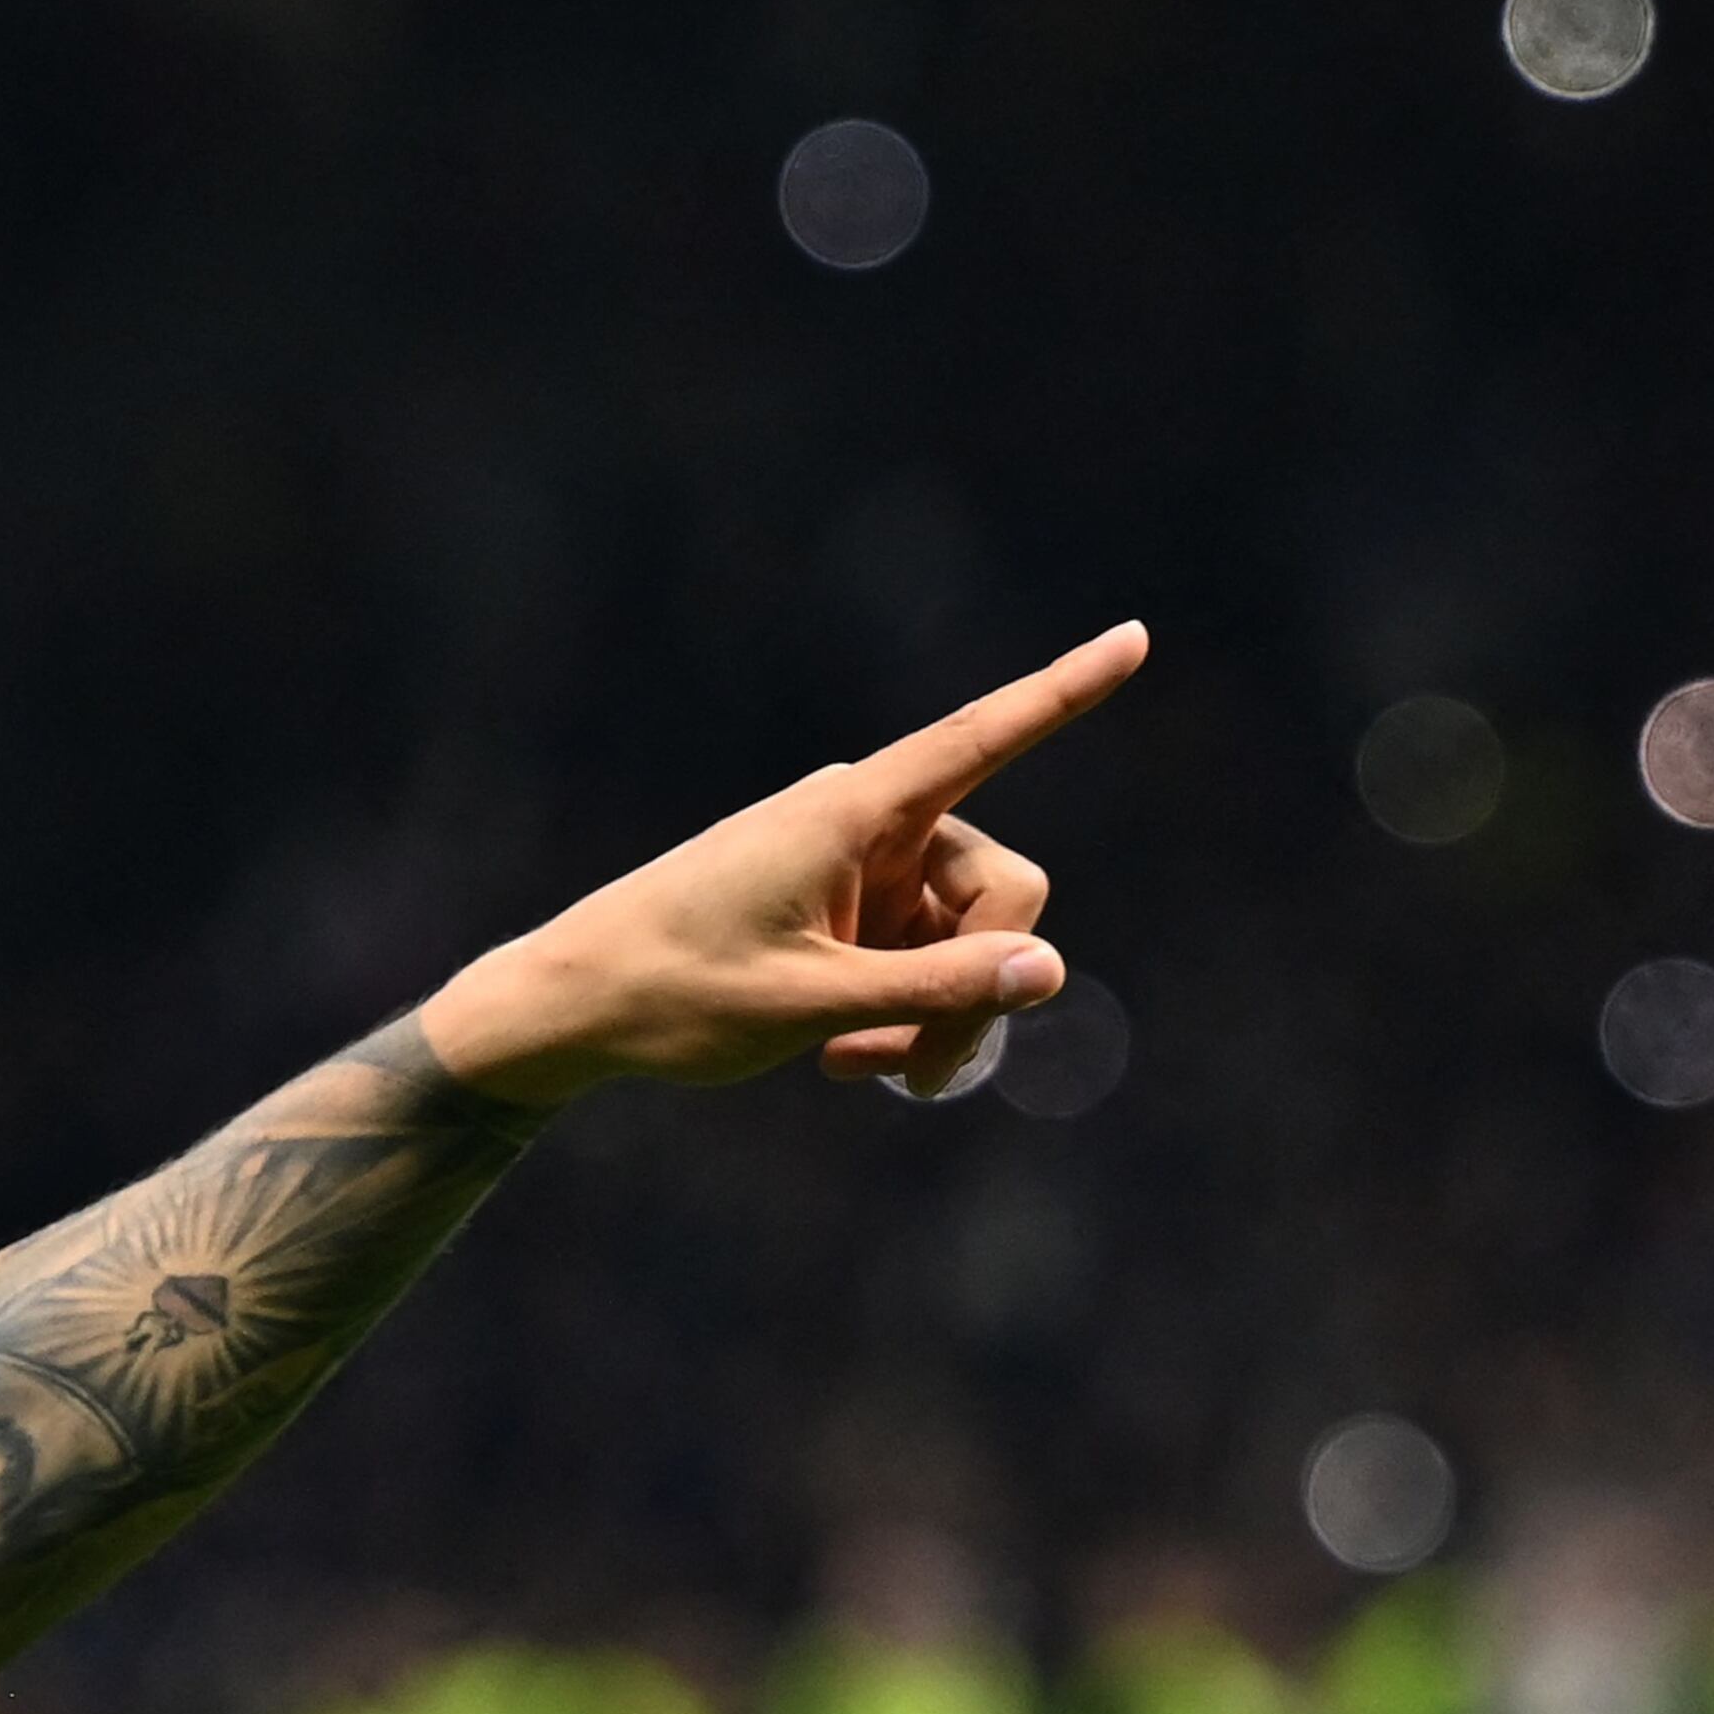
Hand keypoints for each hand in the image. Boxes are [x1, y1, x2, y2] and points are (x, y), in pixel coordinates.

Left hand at [411, 622, 1147, 1104]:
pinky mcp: (846, 910)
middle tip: (920, 1078)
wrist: (575, 1006)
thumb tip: (1049, 970)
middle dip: (979, 989)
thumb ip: (936, 992)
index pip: (983, 738)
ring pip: (965, 942)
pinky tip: (840, 1056)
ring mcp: (859, 868)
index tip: (1138, 634)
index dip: (1067, 691)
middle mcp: (868, 824)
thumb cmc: (677, 994)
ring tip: (857, 1069)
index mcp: (854, 813)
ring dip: (934, 1017)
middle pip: (1002, 895)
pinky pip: (920, 959)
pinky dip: (901, 1013)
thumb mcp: (813, 1005)